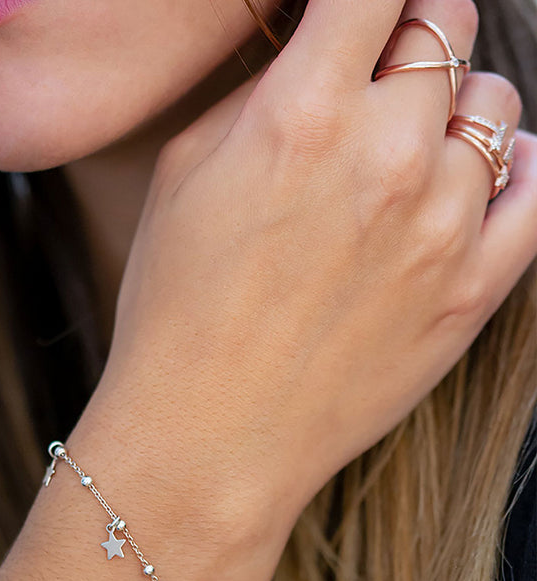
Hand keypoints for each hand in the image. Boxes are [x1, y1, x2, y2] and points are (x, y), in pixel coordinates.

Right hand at [80, 0, 536, 532]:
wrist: (210, 437)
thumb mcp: (185, 177)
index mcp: (303, 117)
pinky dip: (517, 170)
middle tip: (385, 74)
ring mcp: (442, 226)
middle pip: (447, 28)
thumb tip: (317, 55)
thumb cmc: (177, 311)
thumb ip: (260, 96)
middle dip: (415, 36)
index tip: (366, 11)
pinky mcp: (473, 291)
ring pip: (496, 106)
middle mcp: (385, 157)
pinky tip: (481, 178)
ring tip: (413, 150)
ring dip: (457, 110)